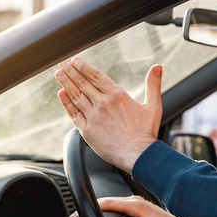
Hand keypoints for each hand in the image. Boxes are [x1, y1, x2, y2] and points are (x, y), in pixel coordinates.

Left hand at [55, 57, 161, 172]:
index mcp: (118, 96)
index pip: (96, 76)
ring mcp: (93, 117)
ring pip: (76, 96)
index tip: (75, 60)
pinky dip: (66, 103)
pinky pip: (74, 114)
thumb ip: (153, 85)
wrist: (139, 155)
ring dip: (66, 83)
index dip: (84, 67)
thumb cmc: (146, 133)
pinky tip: (61, 94)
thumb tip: (158, 67)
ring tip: (58, 74)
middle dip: (71, 71)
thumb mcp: (153, 106)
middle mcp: (103, 104)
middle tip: (62, 63)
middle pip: (83, 83)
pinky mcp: (87, 131)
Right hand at [69, 196, 191, 216]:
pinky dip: (105, 208)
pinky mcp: (135, 206)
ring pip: (110, 202)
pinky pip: (116, 205)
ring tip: (81, 214)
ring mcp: (134, 203)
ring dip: (96, 207)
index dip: (90, 207)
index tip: (76, 213)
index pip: (107, 203)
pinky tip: (99, 214)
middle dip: (88, 206)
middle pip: (106, 200)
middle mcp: (134, 201)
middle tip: (73, 215)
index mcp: (135, 206)